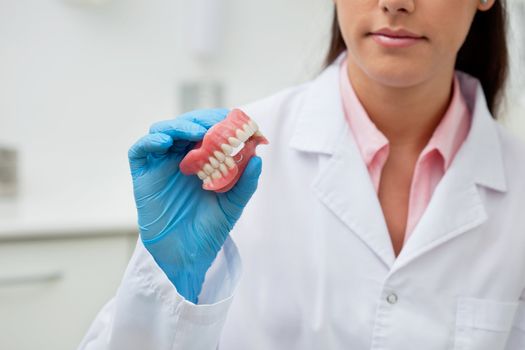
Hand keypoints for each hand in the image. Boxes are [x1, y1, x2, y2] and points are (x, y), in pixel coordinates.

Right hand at [128, 109, 261, 302]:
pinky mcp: (143, 176)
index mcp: (202, 160)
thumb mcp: (234, 204)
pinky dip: (151, 140)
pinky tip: (166, 142)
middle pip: (185, 125)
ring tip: (197, 133)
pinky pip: (139, 151)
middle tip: (216, 126)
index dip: (218, 120)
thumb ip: (246, 182)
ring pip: (163, 131)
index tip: (235, 120)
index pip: (207, 129)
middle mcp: (180, 158)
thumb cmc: (210, 229)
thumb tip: (258, 159)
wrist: (189, 256)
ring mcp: (160, 165)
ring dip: (179, 126)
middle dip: (201, 120)